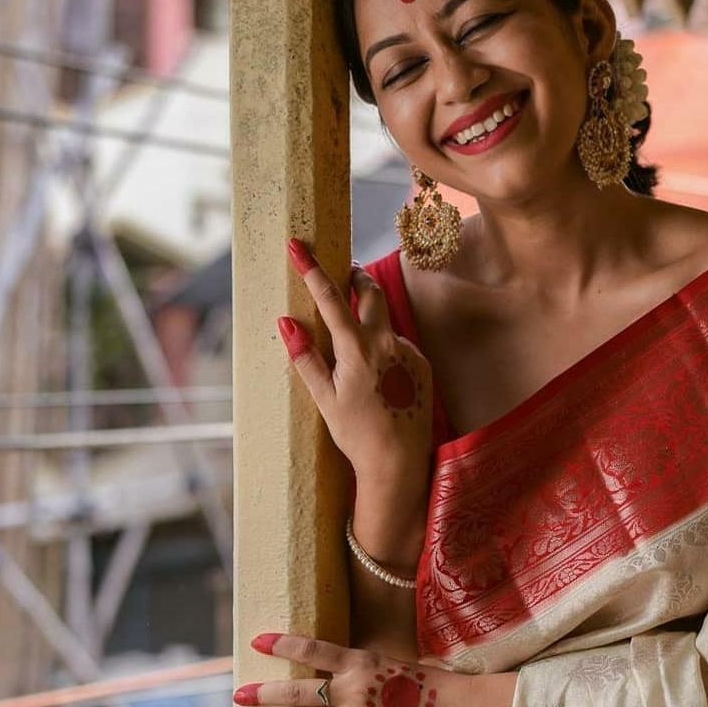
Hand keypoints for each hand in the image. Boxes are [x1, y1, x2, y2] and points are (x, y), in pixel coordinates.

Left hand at [234, 631, 484, 706]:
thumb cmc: (434, 688)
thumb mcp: (394, 667)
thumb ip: (365, 672)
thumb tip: (340, 676)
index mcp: (362, 661)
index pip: (313, 649)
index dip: (282, 645)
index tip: (256, 641)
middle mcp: (354, 688)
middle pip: (298, 690)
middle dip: (264, 693)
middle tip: (238, 694)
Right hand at [277, 239, 432, 502]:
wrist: (399, 461)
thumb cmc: (357, 434)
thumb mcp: (325, 398)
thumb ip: (306, 358)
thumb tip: (286, 322)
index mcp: (358, 350)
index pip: (331, 299)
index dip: (312, 269)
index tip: (297, 244)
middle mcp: (388, 344)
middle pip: (371, 292)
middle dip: (355, 277)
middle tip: (342, 273)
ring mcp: (408, 353)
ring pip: (385, 321)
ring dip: (369, 317)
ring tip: (353, 340)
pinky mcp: (422, 365)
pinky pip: (398, 344)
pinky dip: (383, 346)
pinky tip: (376, 373)